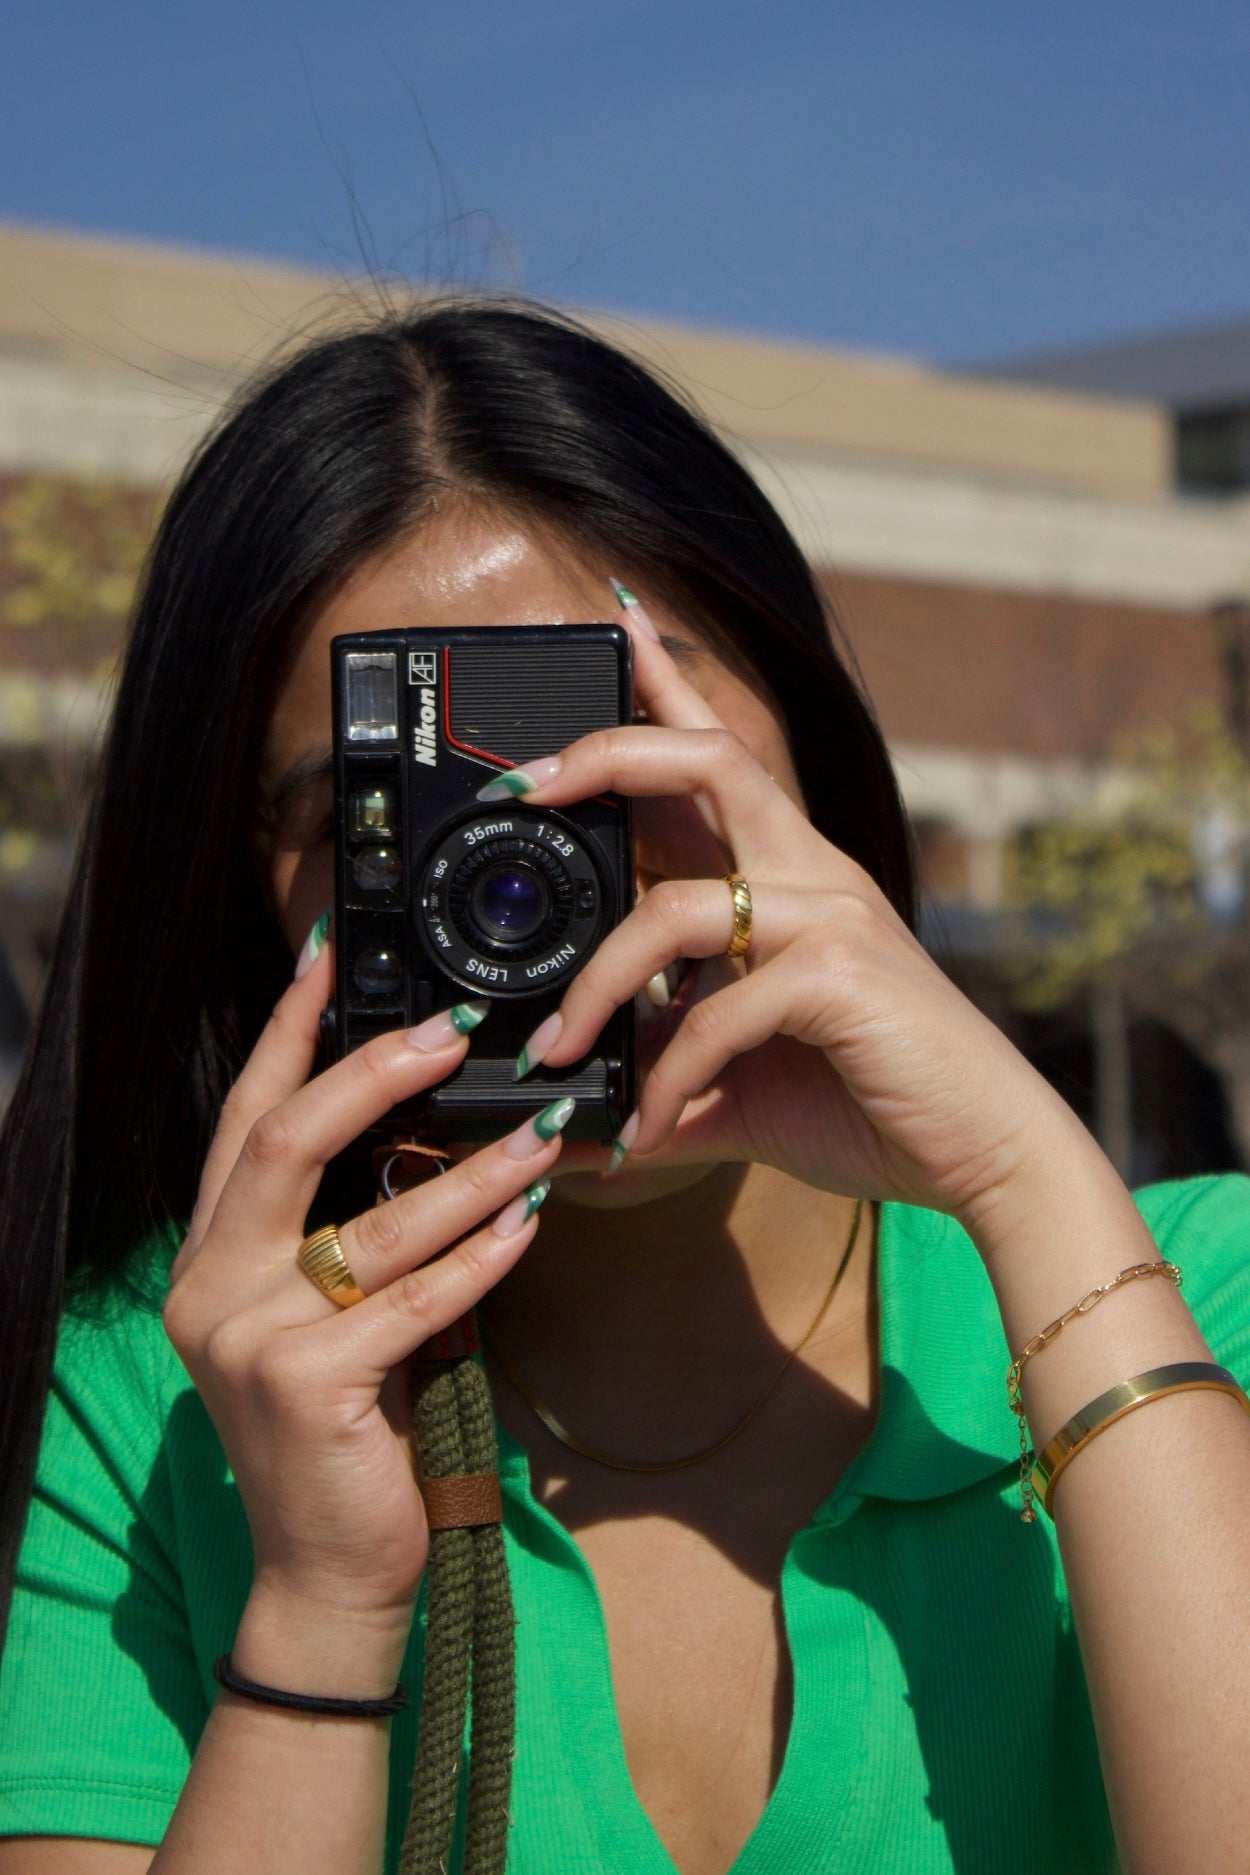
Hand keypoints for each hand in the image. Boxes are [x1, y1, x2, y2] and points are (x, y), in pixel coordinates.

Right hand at [163, 952, 567, 1646]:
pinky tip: (531, 1219)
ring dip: (471, 1168)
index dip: (290, 1029)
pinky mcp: (306, 1386)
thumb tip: (434, 1125)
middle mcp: (209, 1286)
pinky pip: (416, 1299)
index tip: (334, 951)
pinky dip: (482, 1256)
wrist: (329, 1572)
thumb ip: (350, 1229)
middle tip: (455, 1026)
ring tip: (544, 1127)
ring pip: (372, 1222)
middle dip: (372, 1069)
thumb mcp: (331, 1314)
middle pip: (285, 1140)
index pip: (247, 1115)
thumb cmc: (349, 1430)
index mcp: (211, 1254)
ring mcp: (245, 1339)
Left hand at [508, 607, 1086, 1227]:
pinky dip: (667, 1076)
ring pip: (677, 905)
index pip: (720, 753)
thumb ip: (665, 1077)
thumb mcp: (743, 1082)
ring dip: (597, 985)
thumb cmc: (870, 1099)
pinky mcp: (844, 976)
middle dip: (606, 755)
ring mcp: (832, 917)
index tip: (611, 625)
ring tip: (555, 1055)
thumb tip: (580, 1113)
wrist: (983, 1150)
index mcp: (790, 876)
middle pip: (710, 760)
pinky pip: (718, 1012)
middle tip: (523, 786)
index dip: (665, 683)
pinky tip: (645, 1129)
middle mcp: (812, 875)